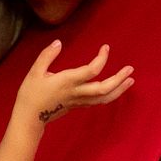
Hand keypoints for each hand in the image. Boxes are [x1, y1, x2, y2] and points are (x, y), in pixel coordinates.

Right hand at [16, 40, 133, 123]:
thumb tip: (58, 42)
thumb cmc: (31, 94)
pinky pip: (98, 102)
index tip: (106, 48)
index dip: (102, 59)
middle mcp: (76, 92)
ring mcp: (78, 101)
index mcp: (67, 81)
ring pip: (104, 98)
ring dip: (119, 89)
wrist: (29, 118)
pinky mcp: (78, 105)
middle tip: (130, 69)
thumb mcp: (34, 72)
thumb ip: (47, 55)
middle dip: (118, 79)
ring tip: (130, 80)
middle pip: (103, 88)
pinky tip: (116, 89)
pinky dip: (110, 95)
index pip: (91, 71)